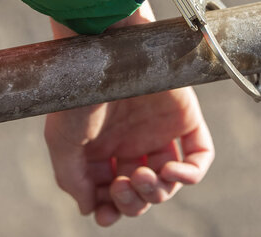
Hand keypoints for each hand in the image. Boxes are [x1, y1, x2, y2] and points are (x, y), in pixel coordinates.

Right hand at [44, 2, 213, 225]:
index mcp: (103, 150)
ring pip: (168, 182)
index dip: (111, 209)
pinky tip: (172, 172)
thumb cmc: (79, 91)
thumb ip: (72, 179)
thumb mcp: (62, 141)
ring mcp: (160, 133)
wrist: (103, 48)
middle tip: (122, 185)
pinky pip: (199, 158)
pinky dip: (190, 175)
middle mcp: (132, 143)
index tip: (105, 213)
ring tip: (142, 175)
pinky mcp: (184, 120)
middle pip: (142, 192)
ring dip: (157, 191)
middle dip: (132, 201)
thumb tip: (89, 209)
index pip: (114, 193)